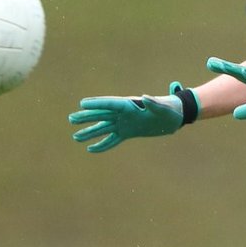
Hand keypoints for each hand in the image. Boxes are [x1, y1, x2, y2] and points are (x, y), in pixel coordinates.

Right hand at [69, 85, 186, 152]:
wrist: (174, 117)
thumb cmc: (169, 110)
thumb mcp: (163, 108)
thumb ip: (154, 103)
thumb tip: (145, 97)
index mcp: (130, 105)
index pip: (110, 104)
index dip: (97, 104)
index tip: (82, 104)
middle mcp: (123, 114)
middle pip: (101, 115)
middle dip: (86, 117)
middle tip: (71, 119)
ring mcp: (124, 124)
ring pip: (103, 128)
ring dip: (89, 132)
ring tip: (75, 137)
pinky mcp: (127, 133)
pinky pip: (112, 140)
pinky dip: (102, 145)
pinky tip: (91, 149)